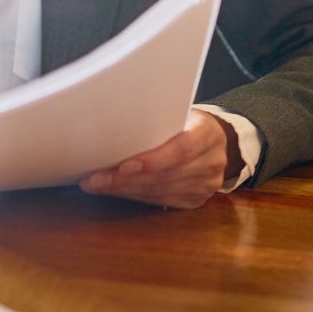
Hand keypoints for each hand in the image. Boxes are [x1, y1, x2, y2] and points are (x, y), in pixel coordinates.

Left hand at [77, 109, 236, 208]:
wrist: (218, 140)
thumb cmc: (187, 120)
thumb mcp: (180, 110)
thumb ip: (158, 118)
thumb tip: (112, 122)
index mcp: (207, 133)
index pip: (180, 149)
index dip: (152, 160)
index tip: (123, 166)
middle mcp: (210, 162)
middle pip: (163, 175)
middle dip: (124, 179)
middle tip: (94, 178)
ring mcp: (205, 185)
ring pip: (158, 191)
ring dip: (123, 190)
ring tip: (96, 184)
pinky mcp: (195, 200)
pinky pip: (160, 201)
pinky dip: (134, 196)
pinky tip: (114, 190)